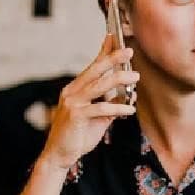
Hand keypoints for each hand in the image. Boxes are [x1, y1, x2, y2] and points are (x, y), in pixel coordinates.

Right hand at [39, 34, 138, 170]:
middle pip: (95, 70)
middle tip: (129, 51)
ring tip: (135, 77)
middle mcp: (71, 92)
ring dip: (120, 79)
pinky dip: (118, 108)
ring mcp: (72, 103)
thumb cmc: (77, 136)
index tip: (113, 38)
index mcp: (75, 89)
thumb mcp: (96, 119)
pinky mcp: (76, 115)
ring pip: (99, 85)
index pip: (92, 67)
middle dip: (113, 58)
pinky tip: (130, 110)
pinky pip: (101, 108)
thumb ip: (109, 106)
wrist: (59, 156)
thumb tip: (127, 98)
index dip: (103, 52)